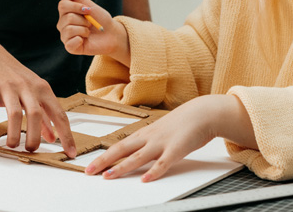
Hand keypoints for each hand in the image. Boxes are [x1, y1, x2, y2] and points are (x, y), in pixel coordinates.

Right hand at [0, 44, 76, 158]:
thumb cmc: (10, 75)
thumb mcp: (31, 90)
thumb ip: (43, 113)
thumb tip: (52, 136)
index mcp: (41, 88)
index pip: (59, 114)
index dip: (66, 135)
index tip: (71, 153)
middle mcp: (27, 87)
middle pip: (36, 115)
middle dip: (35, 138)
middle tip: (30, 150)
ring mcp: (8, 87)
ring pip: (15, 115)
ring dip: (14, 135)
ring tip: (12, 146)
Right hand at [56, 0, 128, 63]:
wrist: (111, 33)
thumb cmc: (100, 18)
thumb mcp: (89, 4)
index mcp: (66, 13)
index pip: (62, 5)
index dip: (76, 6)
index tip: (88, 9)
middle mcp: (63, 24)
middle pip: (68, 17)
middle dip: (84, 19)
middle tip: (90, 23)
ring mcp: (66, 36)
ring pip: (70, 29)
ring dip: (84, 29)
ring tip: (89, 32)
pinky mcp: (70, 48)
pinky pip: (70, 42)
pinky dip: (80, 40)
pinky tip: (84, 40)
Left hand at [85, 94, 253, 182]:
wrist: (202, 113)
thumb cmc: (182, 123)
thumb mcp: (160, 132)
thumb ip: (148, 143)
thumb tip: (135, 154)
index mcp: (144, 134)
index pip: (118, 146)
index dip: (103, 156)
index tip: (89, 165)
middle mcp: (149, 138)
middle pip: (121, 150)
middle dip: (104, 161)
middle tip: (89, 172)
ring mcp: (162, 143)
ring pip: (138, 157)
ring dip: (122, 167)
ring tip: (108, 176)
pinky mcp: (176, 149)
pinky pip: (163, 163)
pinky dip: (154, 172)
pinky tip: (145, 180)